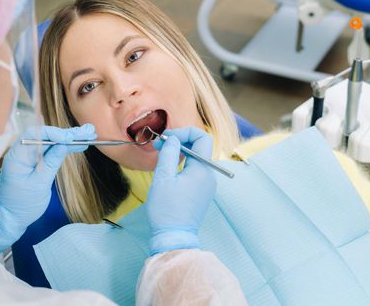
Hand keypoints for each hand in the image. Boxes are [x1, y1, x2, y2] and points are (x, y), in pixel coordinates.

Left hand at [0, 124, 96, 252]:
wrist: (10, 216)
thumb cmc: (21, 203)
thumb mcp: (38, 184)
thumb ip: (51, 163)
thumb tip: (63, 145)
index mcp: (18, 155)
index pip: (35, 134)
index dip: (54, 133)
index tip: (70, 138)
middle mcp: (24, 151)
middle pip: (46, 136)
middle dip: (67, 134)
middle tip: (87, 132)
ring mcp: (31, 156)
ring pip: (52, 142)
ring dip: (70, 139)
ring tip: (89, 135)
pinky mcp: (38, 162)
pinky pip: (53, 151)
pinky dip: (66, 148)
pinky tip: (80, 146)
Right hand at [146, 127, 215, 254]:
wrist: (174, 237)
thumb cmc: (167, 210)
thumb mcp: (163, 178)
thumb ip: (169, 153)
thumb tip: (173, 139)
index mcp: (202, 169)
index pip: (202, 137)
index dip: (184, 132)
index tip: (167, 138)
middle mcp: (209, 175)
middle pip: (200, 147)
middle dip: (180, 141)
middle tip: (160, 145)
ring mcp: (207, 185)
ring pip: (197, 158)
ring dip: (181, 152)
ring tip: (162, 157)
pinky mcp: (202, 192)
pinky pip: (195, 170)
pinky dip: (183, 165)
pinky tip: (169, 171)